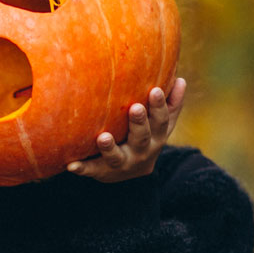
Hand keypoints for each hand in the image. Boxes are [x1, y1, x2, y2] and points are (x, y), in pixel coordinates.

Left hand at [67, 78, 186, 182]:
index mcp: (157, 136)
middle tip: (135, 108)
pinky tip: (71, 165)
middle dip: (139, 122)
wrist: (133, 171)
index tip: (155, 90)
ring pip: (117, 156)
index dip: (159, 106)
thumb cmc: (147, 137)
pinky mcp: (103, 172)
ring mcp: (122, 163)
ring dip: (109, 147)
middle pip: (142, 137)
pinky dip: (82, 168)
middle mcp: (142, 151)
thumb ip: (171, 104)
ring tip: (102, 137)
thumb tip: (182, 80)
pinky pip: (92, 169)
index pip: (161, 120)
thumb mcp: (161, 124)